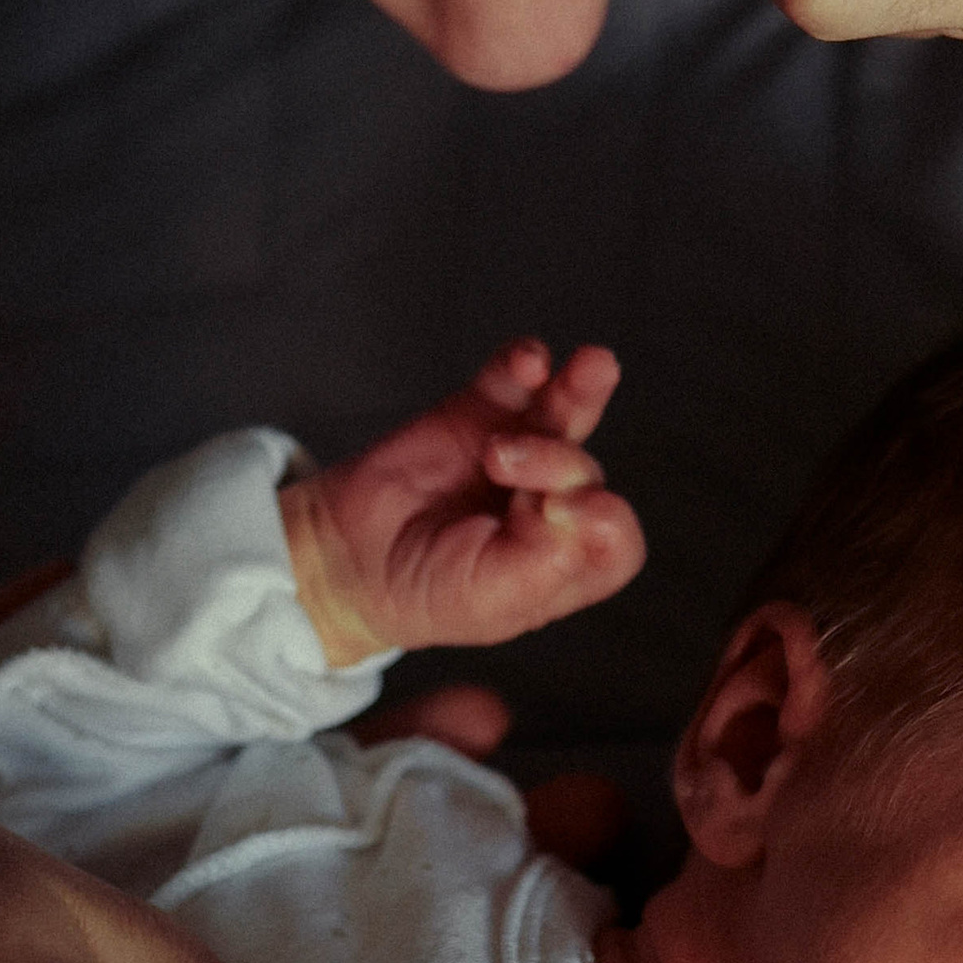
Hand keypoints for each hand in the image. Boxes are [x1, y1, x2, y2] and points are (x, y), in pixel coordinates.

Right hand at [278, 340, 645, 669]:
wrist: (347, 554)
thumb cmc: (423, 590)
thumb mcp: (489, 600)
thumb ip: (547, 563)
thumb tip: (590, 508)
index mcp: (563, 562)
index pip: (615, 539)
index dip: (602, 522)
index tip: (554, 513)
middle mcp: (549, 505)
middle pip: (589, 473)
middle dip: (560, 465)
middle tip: (504, 465)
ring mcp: (520, 453)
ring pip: (567, 412)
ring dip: (581, 389)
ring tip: (589, 368)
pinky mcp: (480, 411)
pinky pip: (514, 377)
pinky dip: (524, 362)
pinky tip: (529, 362)